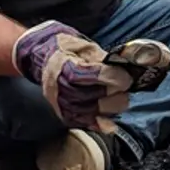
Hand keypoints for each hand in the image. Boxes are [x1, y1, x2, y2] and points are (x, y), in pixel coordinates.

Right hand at [11, 21, 133, 129]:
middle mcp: (62, 88)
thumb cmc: (66, 51)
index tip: (127, 77)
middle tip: (126, 88)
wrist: (42, 58)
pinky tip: (111, 119)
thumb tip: (125, 65)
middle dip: (115, 93)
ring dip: (110, 107)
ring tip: (120, 98)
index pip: (94, 75)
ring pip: (93, 111)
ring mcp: (62, 104)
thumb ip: (103, 59)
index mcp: (66, 67)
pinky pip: (86, 123)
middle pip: (94, 96)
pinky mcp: (65, 115)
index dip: (114, 77)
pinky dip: (100, 122)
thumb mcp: (84, 47)